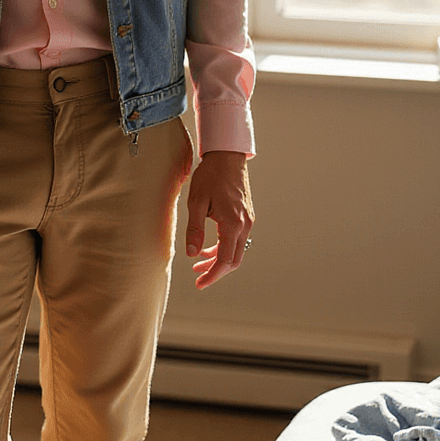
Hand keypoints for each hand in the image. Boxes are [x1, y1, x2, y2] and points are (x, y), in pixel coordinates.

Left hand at [185, 151, 253, 289]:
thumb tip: (191, 253)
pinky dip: (223, 247)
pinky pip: (237, 239)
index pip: (224, 260)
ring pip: (236, 250)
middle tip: (198, 278)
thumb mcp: (196, 202)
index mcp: (233, 224)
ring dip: (218, 260)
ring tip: (198, 264)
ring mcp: (248, 220)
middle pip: (233, 260)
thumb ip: (194, 230)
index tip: (200, 283)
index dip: (212, 275)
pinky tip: (208, 248)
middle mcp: (245, 225)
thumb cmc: (210, 176)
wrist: (227, 156)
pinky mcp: (246, 216)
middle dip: (216, 271)